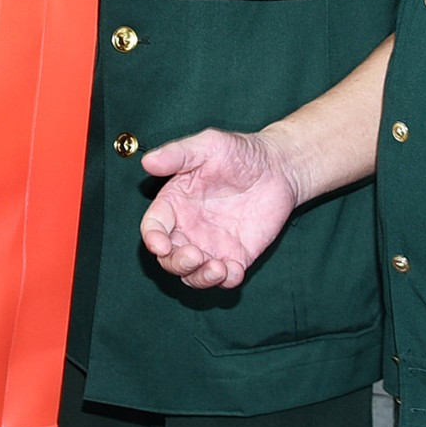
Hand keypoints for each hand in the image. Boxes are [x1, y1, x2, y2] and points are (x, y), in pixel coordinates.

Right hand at [139, 128, 299, 288]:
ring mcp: (211, 244)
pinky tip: (234, 270)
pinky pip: (225, 278)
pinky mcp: (236, 256)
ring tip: (218, 268)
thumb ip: (176, 154)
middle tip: (194, 256)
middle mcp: (188, 228)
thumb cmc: (239, 152)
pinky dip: (226, 281)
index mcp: (175, 203)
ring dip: (199, 278)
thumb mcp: (207, 145)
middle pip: (168, 257)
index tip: (161, 244)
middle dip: (176, 263)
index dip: (152, 238)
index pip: (153, 226)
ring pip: (193, 274)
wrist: (278, 167)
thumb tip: (147, 162)